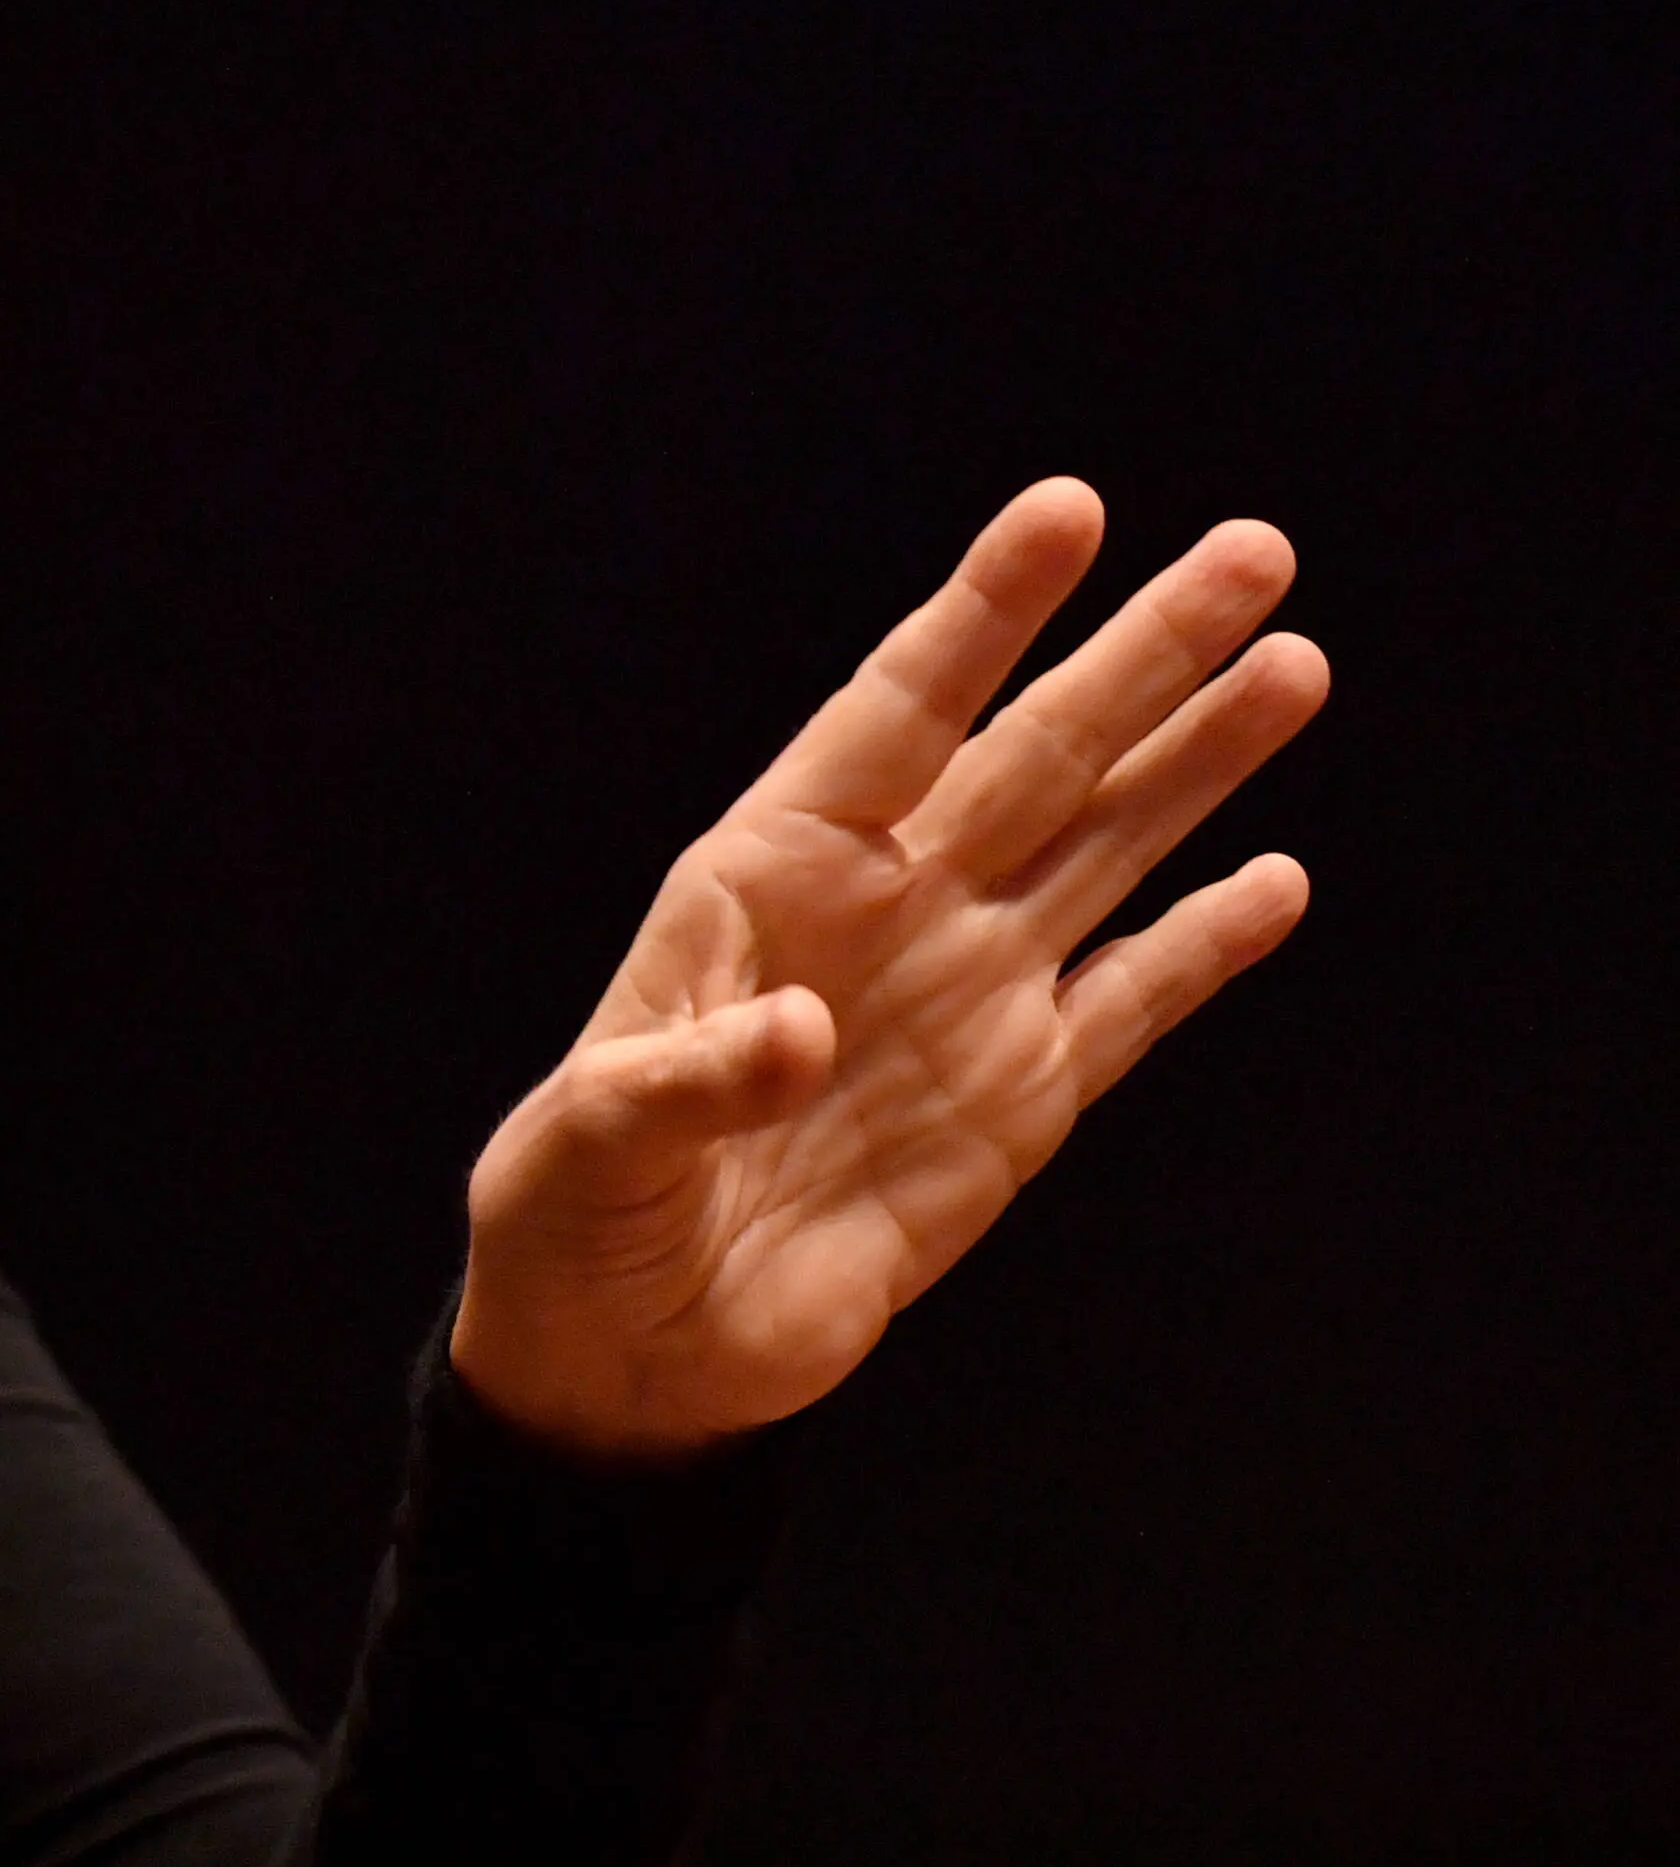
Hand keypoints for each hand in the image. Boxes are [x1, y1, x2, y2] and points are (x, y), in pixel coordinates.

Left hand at [453, 479, 1327, 1459]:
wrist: (630, 1354)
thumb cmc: (574, 1217)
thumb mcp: (589, 1141)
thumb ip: (687, 1079)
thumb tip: (801, 1038)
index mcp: (765, 877)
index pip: (894, 715)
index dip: (981, 615)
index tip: (1067, 512)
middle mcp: (883, 908)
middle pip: (1036, 756)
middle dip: (1142, 655)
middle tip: (1253, 548)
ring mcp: (962, 995)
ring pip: (1106, 848)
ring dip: (1199, 761)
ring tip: (1292, 661)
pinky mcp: (1019, 1100)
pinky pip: (1130, 1003)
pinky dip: (1203, 946)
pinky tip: (1276, 878)